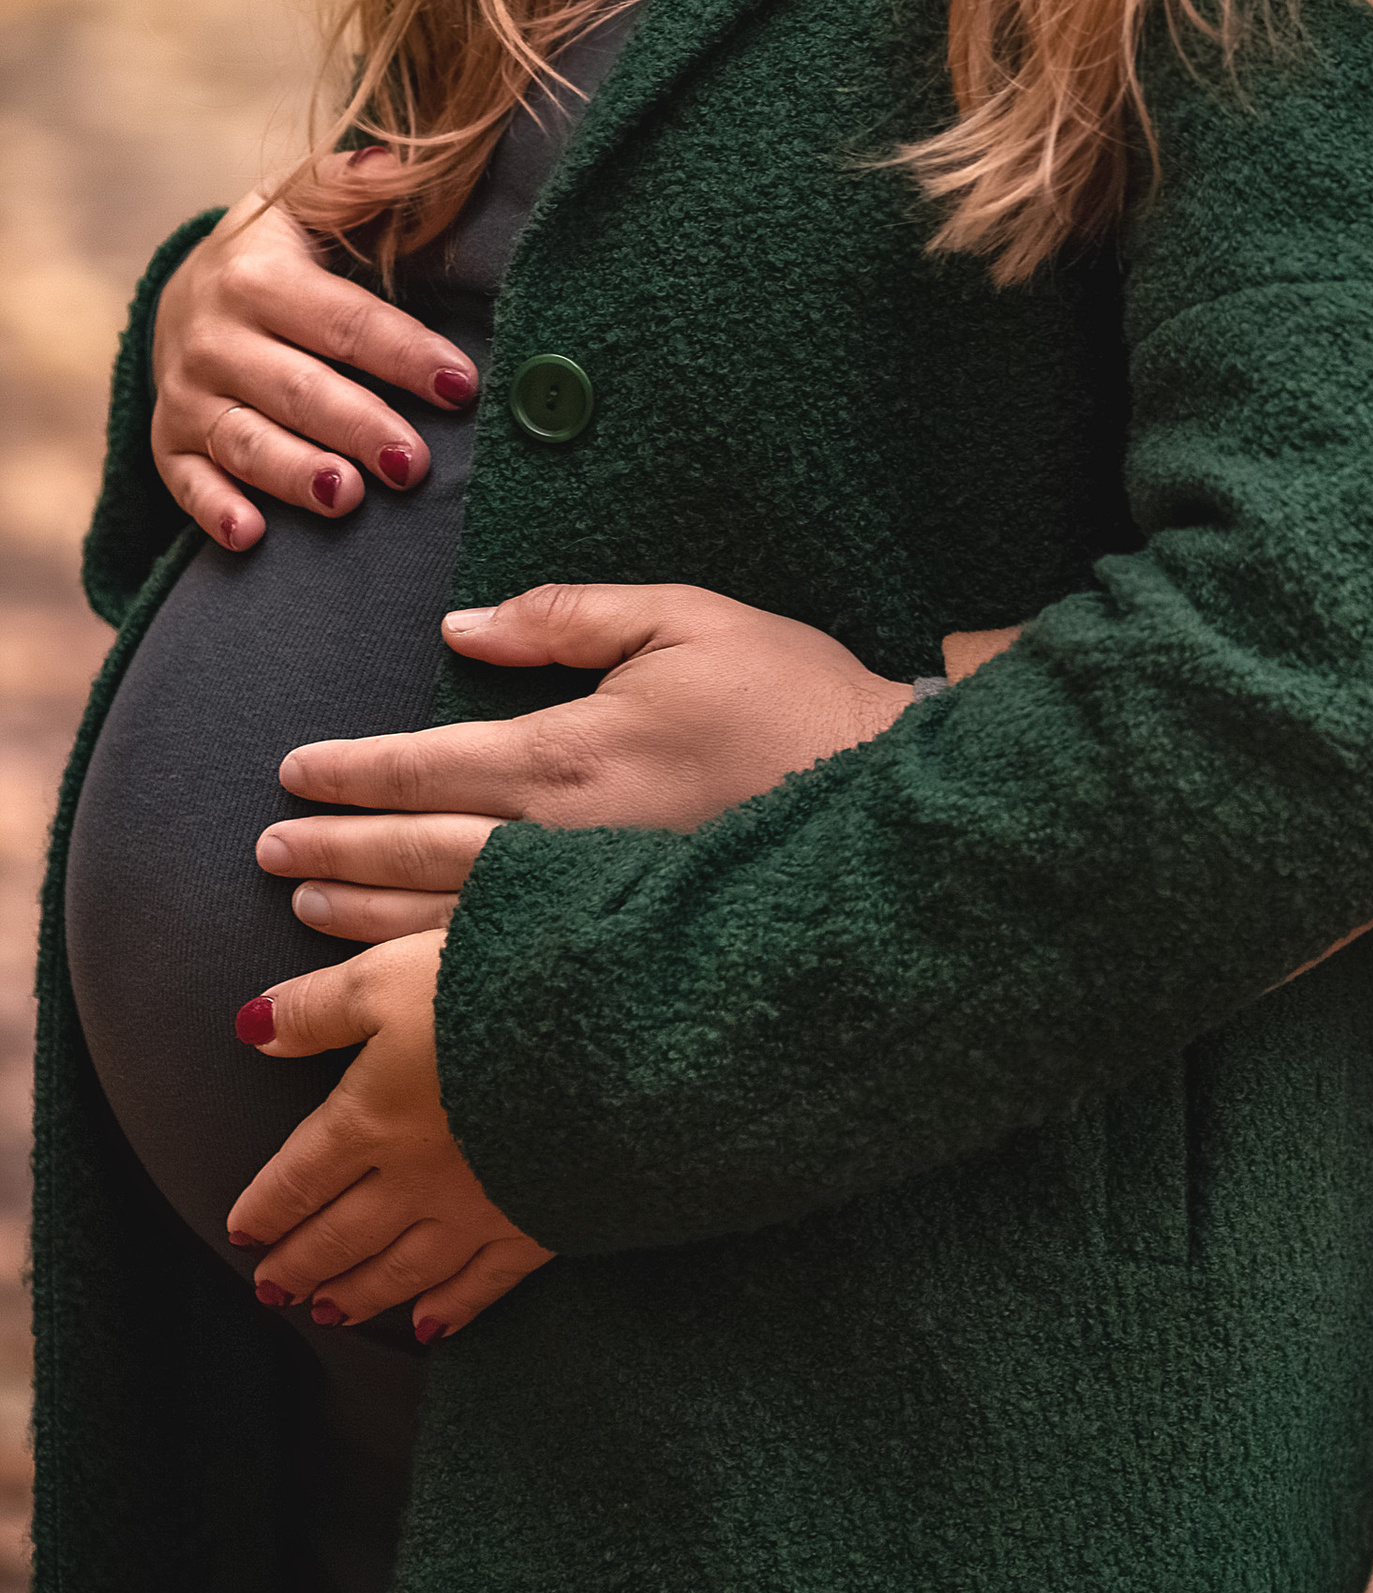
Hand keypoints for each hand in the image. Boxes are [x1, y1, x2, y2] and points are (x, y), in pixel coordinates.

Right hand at [152, 179, 476, 547]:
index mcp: (258, 275)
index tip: (461, 384)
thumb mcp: (309, 200)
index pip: (343, 320)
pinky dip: (216, 512)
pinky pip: (188, 484)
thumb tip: (402, 160)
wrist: (185, 290)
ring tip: (348, 499)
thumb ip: (357, 184)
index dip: (403, 352)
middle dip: (357, 426)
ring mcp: (187, 394)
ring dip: (295, 473)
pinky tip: (253, 536)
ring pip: (245, 441)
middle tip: (412, 464)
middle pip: (296, 389)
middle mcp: (214, 338)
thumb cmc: (280, 248)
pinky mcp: (168, 443)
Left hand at [228, 929, 551, 1341]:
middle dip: (301, 1263)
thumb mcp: (387, 976)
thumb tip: (252, 1028)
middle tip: (272, 1289)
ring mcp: (474, 1211)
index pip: (300, 1176)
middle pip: (341, 1234)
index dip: (267, 1206)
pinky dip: (449, 1310)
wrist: (602, 1036)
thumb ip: (317, 1007)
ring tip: (329, 1312)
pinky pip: (481, 1283)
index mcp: (369, 1119)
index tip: (243, 1231)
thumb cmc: (491, 992)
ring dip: (358, 1294)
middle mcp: (412, 1180)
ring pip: (400, 1269)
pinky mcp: (535, 1224)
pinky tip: (429, 1328)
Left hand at [260, 583, 918, 942]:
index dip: (350, 773)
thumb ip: (568, 615)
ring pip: (444, 922)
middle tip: (268, 849)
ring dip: (363, 913)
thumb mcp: (683, 617)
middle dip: (333, 849)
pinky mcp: (624, 944)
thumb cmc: (790, 692)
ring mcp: (593, 907)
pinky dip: (431, 970)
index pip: (426, 766)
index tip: (291, 773)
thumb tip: (466, 630)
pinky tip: (399, 976)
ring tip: (305, 905)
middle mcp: (565, 842)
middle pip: (416, 852)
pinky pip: (501, 965)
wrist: (883, 794)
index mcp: (572, 752)